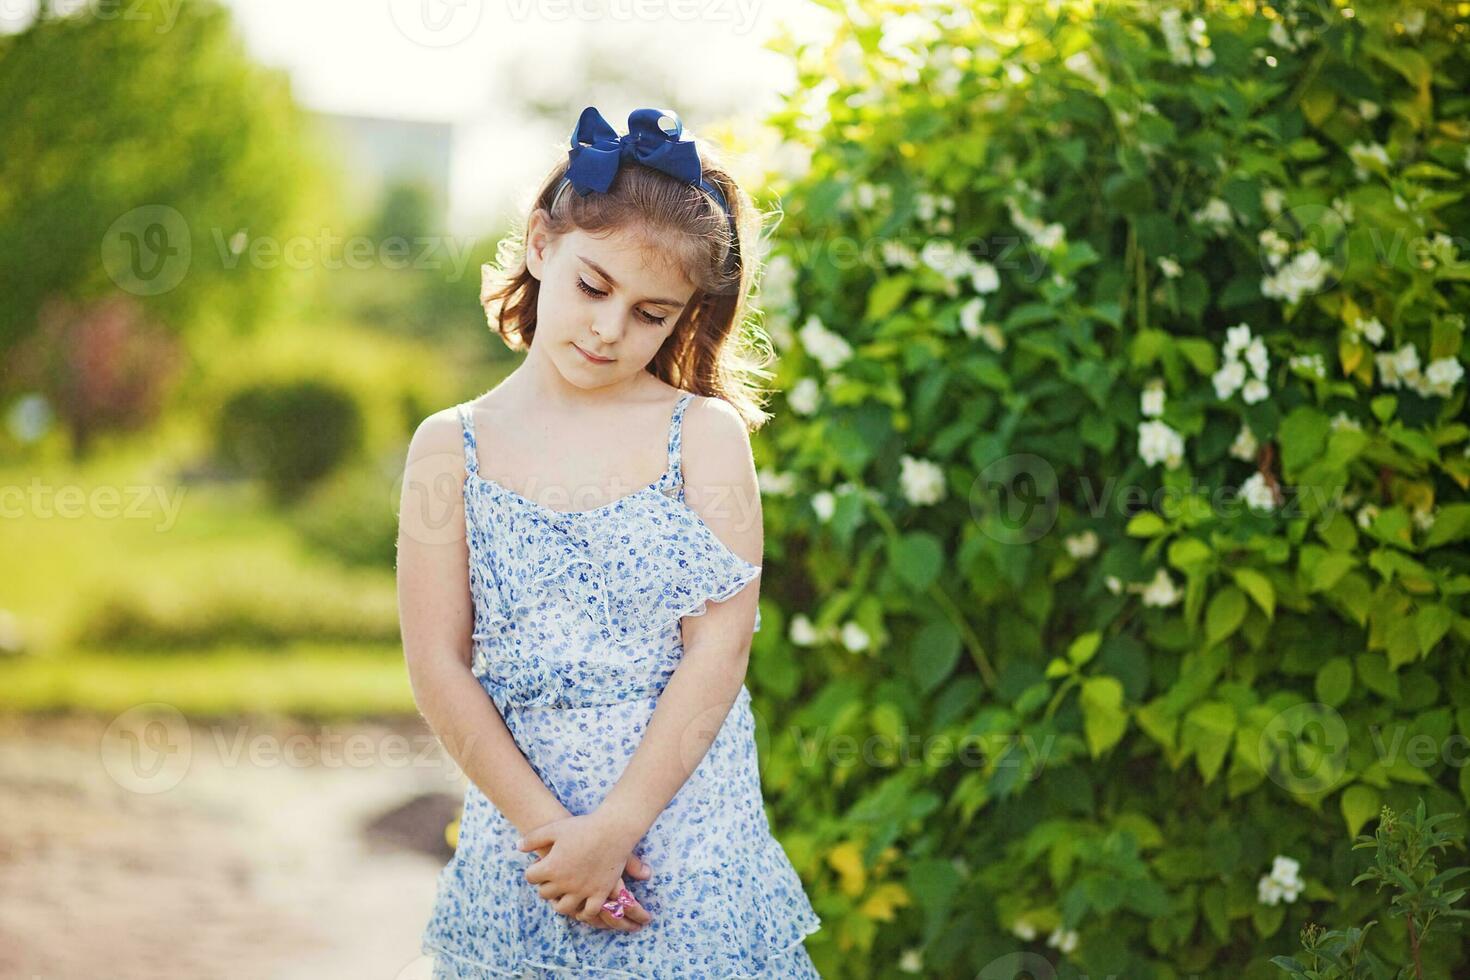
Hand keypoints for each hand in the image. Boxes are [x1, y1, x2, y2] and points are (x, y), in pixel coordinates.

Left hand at [518, 813, 645, 924]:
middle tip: (553, 877)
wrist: (613, 829)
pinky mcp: (600, 893)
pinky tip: (582, 904)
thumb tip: (517, 847)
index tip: (542, 864)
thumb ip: (533, 838)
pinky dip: (583, 912)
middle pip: (545, 894)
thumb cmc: (583, 826)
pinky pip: (588, 912)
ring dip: (560, 901)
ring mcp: (583, 890)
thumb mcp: (554, 828)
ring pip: (563, 908)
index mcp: (551, 867)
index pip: (530, 878)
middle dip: (546, 885)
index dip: (534, 870)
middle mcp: (565, 883)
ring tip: (565, 892)